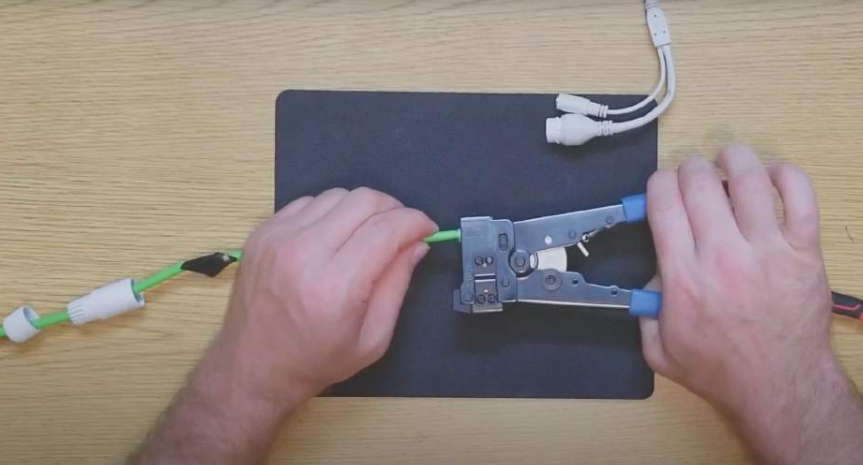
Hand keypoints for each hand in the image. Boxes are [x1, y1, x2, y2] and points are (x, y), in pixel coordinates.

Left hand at [218, 187, 435, 401]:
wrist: (254, 366)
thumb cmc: (316, 359)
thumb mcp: (373, 338)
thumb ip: (397, 285)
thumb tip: (416, 244)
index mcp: (336, 285)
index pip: (386, 228)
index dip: (416, 222)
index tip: (427, 229)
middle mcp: (304, 253)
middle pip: (363, 200)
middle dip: (393, 209)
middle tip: (401, 230)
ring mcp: (278, 238)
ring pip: (336, 195)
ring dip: (361, 209)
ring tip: (366, 235)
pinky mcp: (263, 233)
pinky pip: (308, 202)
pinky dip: (330, 213)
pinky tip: (334, 237)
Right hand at [640, 145, 833, 411]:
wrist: (779, 387)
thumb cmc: (718, 369)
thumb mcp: (657, 348)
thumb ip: (643, 307)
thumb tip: (651, 272)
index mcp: (683, 276)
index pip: (664, 202)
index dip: (658, 184)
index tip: (661, 189)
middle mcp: (722, 255)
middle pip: (700, 182)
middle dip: (689, 169)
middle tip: (691, 177)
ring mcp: (768, 249)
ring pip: (748, 178)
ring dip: (732, 159)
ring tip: (727, 160)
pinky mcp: (804, 251)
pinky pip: (799, 195)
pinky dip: (784, 174)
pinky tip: (770, 176)